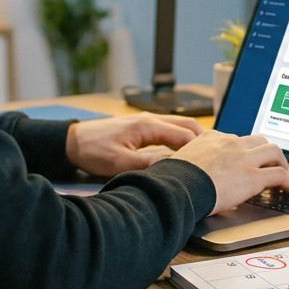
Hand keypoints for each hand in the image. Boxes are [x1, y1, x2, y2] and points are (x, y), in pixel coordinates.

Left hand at [65, 113, 202, 176]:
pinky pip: (170, 129)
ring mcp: (147, 121)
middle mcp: (151, 119)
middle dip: (205, 141)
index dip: (202, 150)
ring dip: (194, 139)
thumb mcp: (120, 163)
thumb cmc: (92, 151)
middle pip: (189, 126)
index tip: (213, 164)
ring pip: (180, 126)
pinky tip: (184, 152)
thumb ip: (149, 165)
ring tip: (205, 157)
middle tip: (216, 159)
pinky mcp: (142, 127)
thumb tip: (175, 168)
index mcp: (148, 126)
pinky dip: (182, 138)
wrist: (71, 141)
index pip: (186, 136)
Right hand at [171, 131, 288, 213]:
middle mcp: (231, 143)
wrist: (176, 188)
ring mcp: (244, 159)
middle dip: (265, 151)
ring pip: (273, 151)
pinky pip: (280, 175)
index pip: (235, 139)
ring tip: (283, 172)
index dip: (244, 149)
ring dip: (280, 161)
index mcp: (212, 138)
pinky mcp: (253, 177)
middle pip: (258, 140)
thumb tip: (186, 172)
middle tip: (270, 162)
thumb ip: (190, 161)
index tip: (245, 158)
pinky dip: (288, 181)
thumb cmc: (172, 180)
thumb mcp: (179, 161)